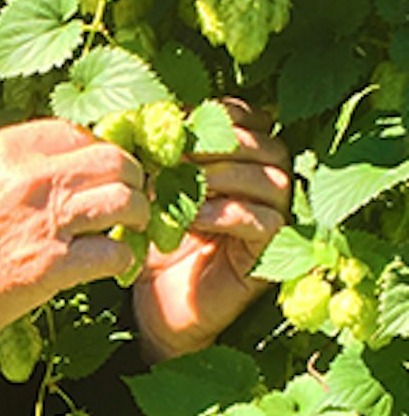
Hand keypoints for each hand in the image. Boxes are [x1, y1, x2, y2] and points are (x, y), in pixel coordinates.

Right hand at [0, 119, 148, 353]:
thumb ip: (0, 168)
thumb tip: (36, 164)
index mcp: (0, 151)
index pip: (73, 132)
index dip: (94, 150)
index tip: (99, 170)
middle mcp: (27, 177)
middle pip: (112, 160)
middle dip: (129, 179)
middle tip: (128, 198)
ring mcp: (43, 221)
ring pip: (125, 201)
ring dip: (136, 217)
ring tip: (129, 231)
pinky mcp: (51, 267)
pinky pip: (113, 254)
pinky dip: (121, 262)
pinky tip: (112, 268)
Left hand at [133, 100, 290, 362]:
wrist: (157, 303)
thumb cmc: (152, 239)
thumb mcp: (151, 188)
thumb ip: (157, 152)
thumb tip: (139, 113)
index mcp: (243, 158)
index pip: (247, 118)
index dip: (216, 115)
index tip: (175, 120)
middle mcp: (268, 183)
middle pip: (264, 145)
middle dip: (218, 143)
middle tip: (176, 152)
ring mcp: (275, 218)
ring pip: (270, 180)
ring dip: (221, 175)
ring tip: (181, 183)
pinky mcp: (271, 253)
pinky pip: (262, 221)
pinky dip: (225, 213)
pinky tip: (191, 216)